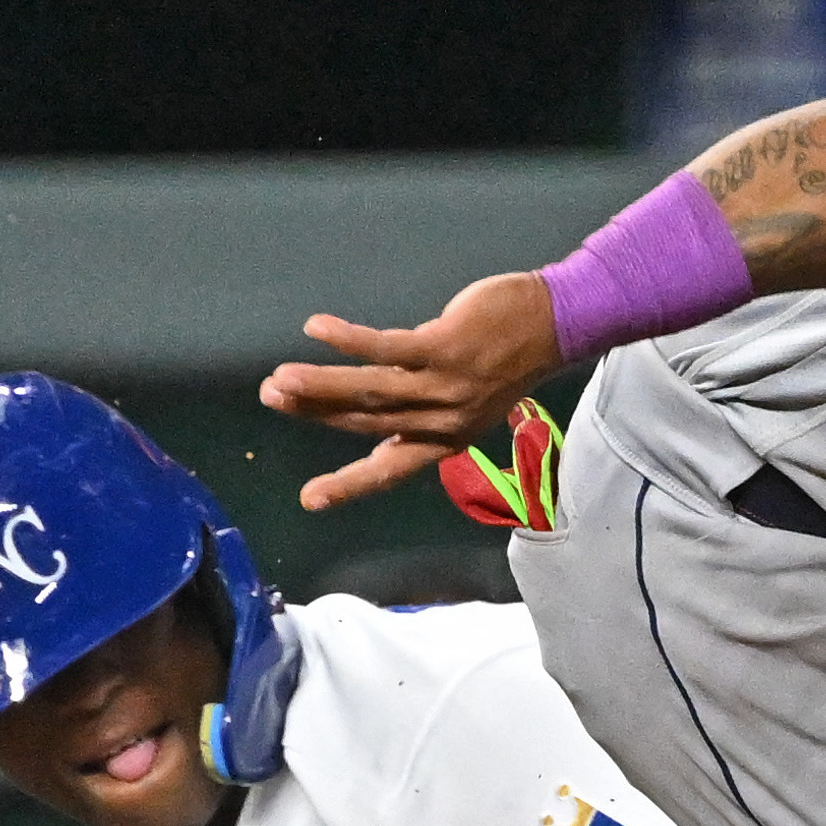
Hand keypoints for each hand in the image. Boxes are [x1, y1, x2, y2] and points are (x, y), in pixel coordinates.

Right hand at [261, 271, 563, 512]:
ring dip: (322, 383)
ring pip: (372, 391)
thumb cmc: (502, 357)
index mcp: (445, 439)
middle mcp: (444, 420)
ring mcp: (446, 385)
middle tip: (272, 396)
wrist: (554, 324)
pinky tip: (316, 329)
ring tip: (281, 378)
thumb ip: (420, 413)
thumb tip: (369, 421)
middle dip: (315, 411)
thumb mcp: (465, 400)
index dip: (350, 485)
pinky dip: (349, 340)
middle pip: (368, 421)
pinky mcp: (446, 347)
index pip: (391, 469)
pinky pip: (388, 347)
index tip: (309, 501)